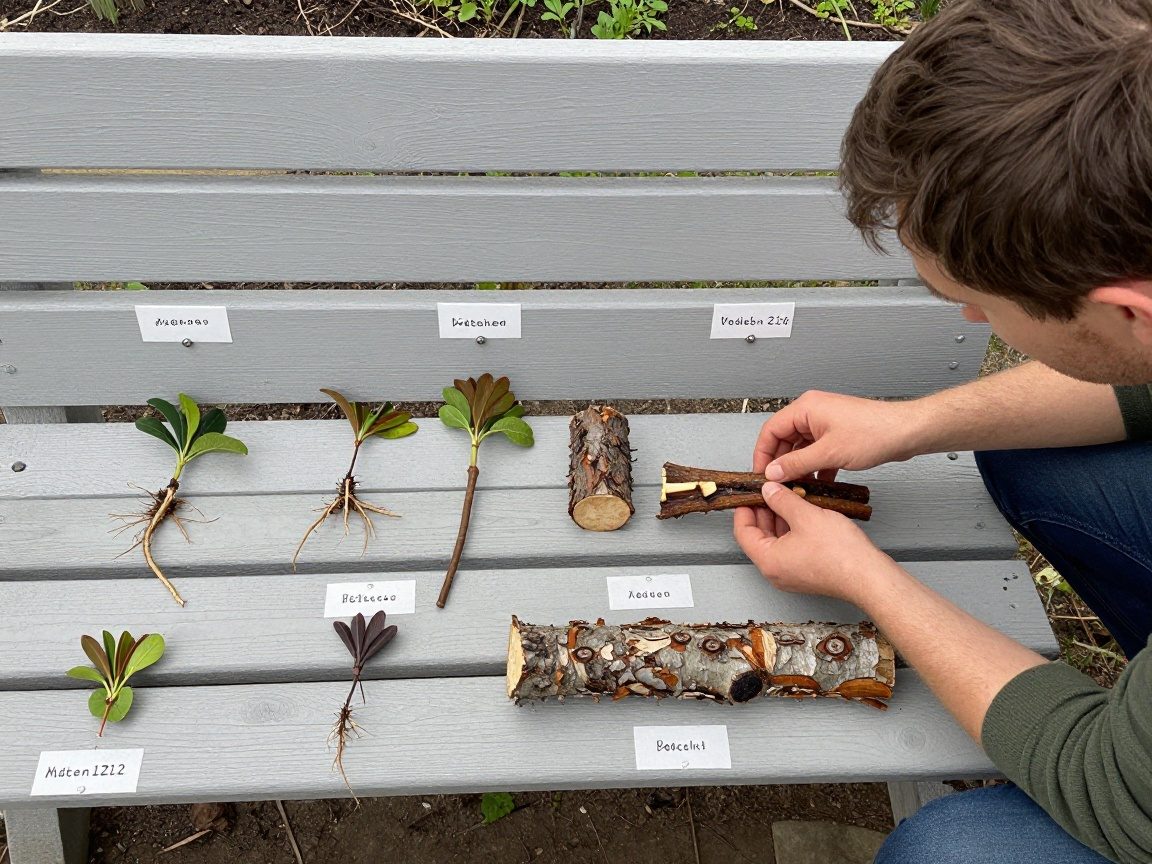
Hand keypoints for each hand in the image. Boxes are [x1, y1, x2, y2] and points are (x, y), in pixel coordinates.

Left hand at [733, 482, 891, 603]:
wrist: (869, 576)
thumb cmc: (840, 553)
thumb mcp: (806, 515)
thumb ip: (782, 500)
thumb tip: (768, 490)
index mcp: (768, 560)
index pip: (743, 532)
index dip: (744, 508)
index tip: (748, 492)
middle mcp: (776, 571)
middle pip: (759, 536)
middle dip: (764, 510)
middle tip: (768, 489)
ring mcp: (792, 574)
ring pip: (777, 540)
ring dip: (780, 517)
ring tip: (787, 494)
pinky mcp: (807, 572)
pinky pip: (791, 547)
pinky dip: (792, 528)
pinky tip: (802, 510)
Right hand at [755, 391, 926, 481]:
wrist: (906, 432)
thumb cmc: (874, 433)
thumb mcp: (828, 453)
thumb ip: (797, 464)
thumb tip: (773, 473)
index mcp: (806, 408)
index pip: (771, 430)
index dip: (762, 454)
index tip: (761, 475)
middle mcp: (813, 412)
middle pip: (785, 439)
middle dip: (781, 463)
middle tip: (778, 484)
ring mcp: (826, 423)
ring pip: (801, 448)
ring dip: (799, 468)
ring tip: (798, 488)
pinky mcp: (838, 435)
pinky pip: (817, 452)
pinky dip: (815, 468)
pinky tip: (818, 485)